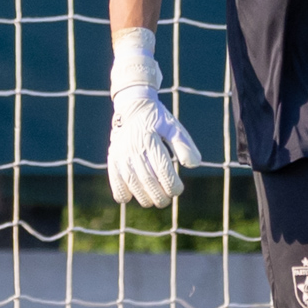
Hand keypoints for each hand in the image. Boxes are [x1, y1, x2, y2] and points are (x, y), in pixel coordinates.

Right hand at [108, 87, 202, 207]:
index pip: (162, 169)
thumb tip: (194, 165)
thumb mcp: (174, 127)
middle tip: (167, 198)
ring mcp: (121, 155)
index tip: (178, 190)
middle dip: (160, 196)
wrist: (132, 107)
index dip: (172, 185)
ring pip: (132, 184)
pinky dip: (124, 194)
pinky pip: (116, 183)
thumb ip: (184, 145)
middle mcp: (133, 148)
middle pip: (147, 180)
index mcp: (150, 139)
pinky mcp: (113, 160)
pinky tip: (133, 195)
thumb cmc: (157, 120)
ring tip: (154, 199)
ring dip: (145, 198)